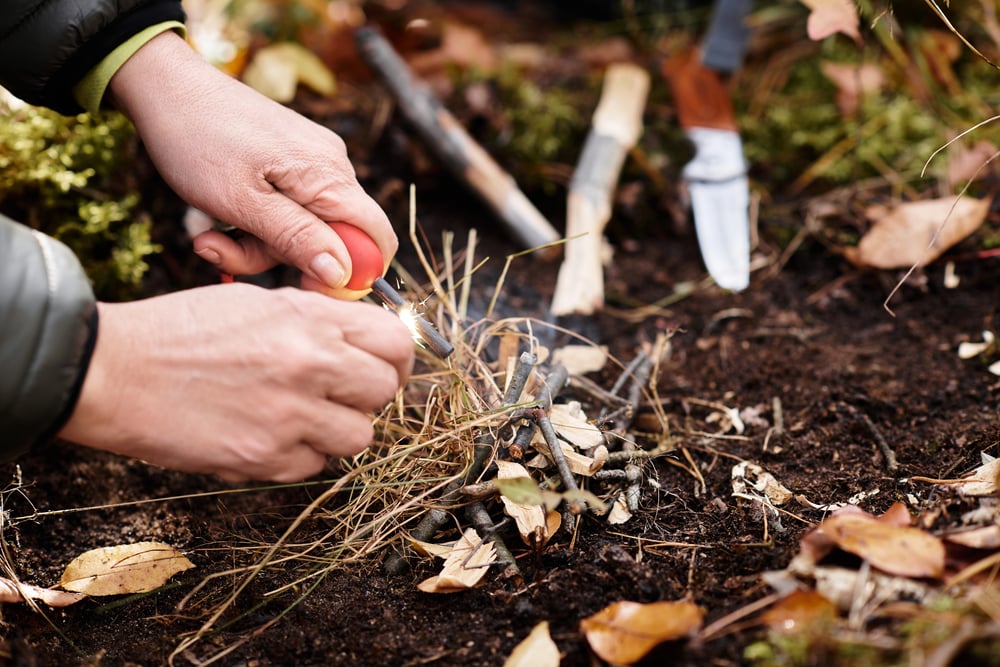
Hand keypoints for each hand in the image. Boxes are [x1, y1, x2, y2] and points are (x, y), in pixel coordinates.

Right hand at [58, 284, 413, 481]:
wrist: (115, 371)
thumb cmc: (181, 331)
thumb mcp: (257, 302)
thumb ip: (317, 320)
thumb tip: (364, 340)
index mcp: (310, 318)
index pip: (396, 340)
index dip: (395, 357)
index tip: (383, 366)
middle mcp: (310, 363)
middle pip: (386, 390)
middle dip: (367, 394)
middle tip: (340, 394)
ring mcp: (291, 414)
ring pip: (360, 436)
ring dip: (337, 429)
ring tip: (299, 416)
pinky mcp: (266, 458)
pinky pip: (315, 465)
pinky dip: (298, 455)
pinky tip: (265, 434)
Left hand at [108, 31, 394, 299]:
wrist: (166, 86)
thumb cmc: (197, 140)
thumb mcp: (241, 202)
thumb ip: (296, 239)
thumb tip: (342, 275)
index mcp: (329, 175)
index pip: (377, 239)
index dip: (352, 274)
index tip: (302, 287)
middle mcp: (332, 166)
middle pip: (333, 239)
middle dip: (280, 258)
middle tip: (220, 251)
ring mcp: (312, 163)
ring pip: (304, 228)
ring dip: (255, 243)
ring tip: (208, 233)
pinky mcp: (292, 161)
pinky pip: (287, 208)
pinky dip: (254, 222)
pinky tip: (219, 214)